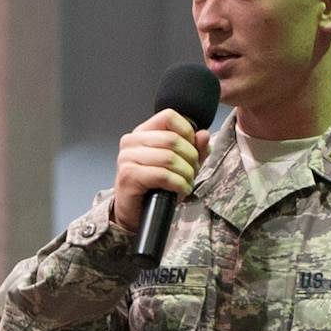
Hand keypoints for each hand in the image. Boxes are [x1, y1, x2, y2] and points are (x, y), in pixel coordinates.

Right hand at [111, 110, 209, 235]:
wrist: (135, 214)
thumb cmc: (155, 187)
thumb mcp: (180, 165)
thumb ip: (194, 148)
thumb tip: (203, 134)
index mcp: (142, 132)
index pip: (169, 116)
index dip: (187, 132)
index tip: (193, 150)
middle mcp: (131, 141)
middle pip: (173, 139)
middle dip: (191, 158)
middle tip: (192, 172)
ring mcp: (127, 157)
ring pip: (170, 158)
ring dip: (186, 174)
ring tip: (186, 183)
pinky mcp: (129, 175)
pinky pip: (163, 175)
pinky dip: (178, 184)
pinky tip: (180, 190)